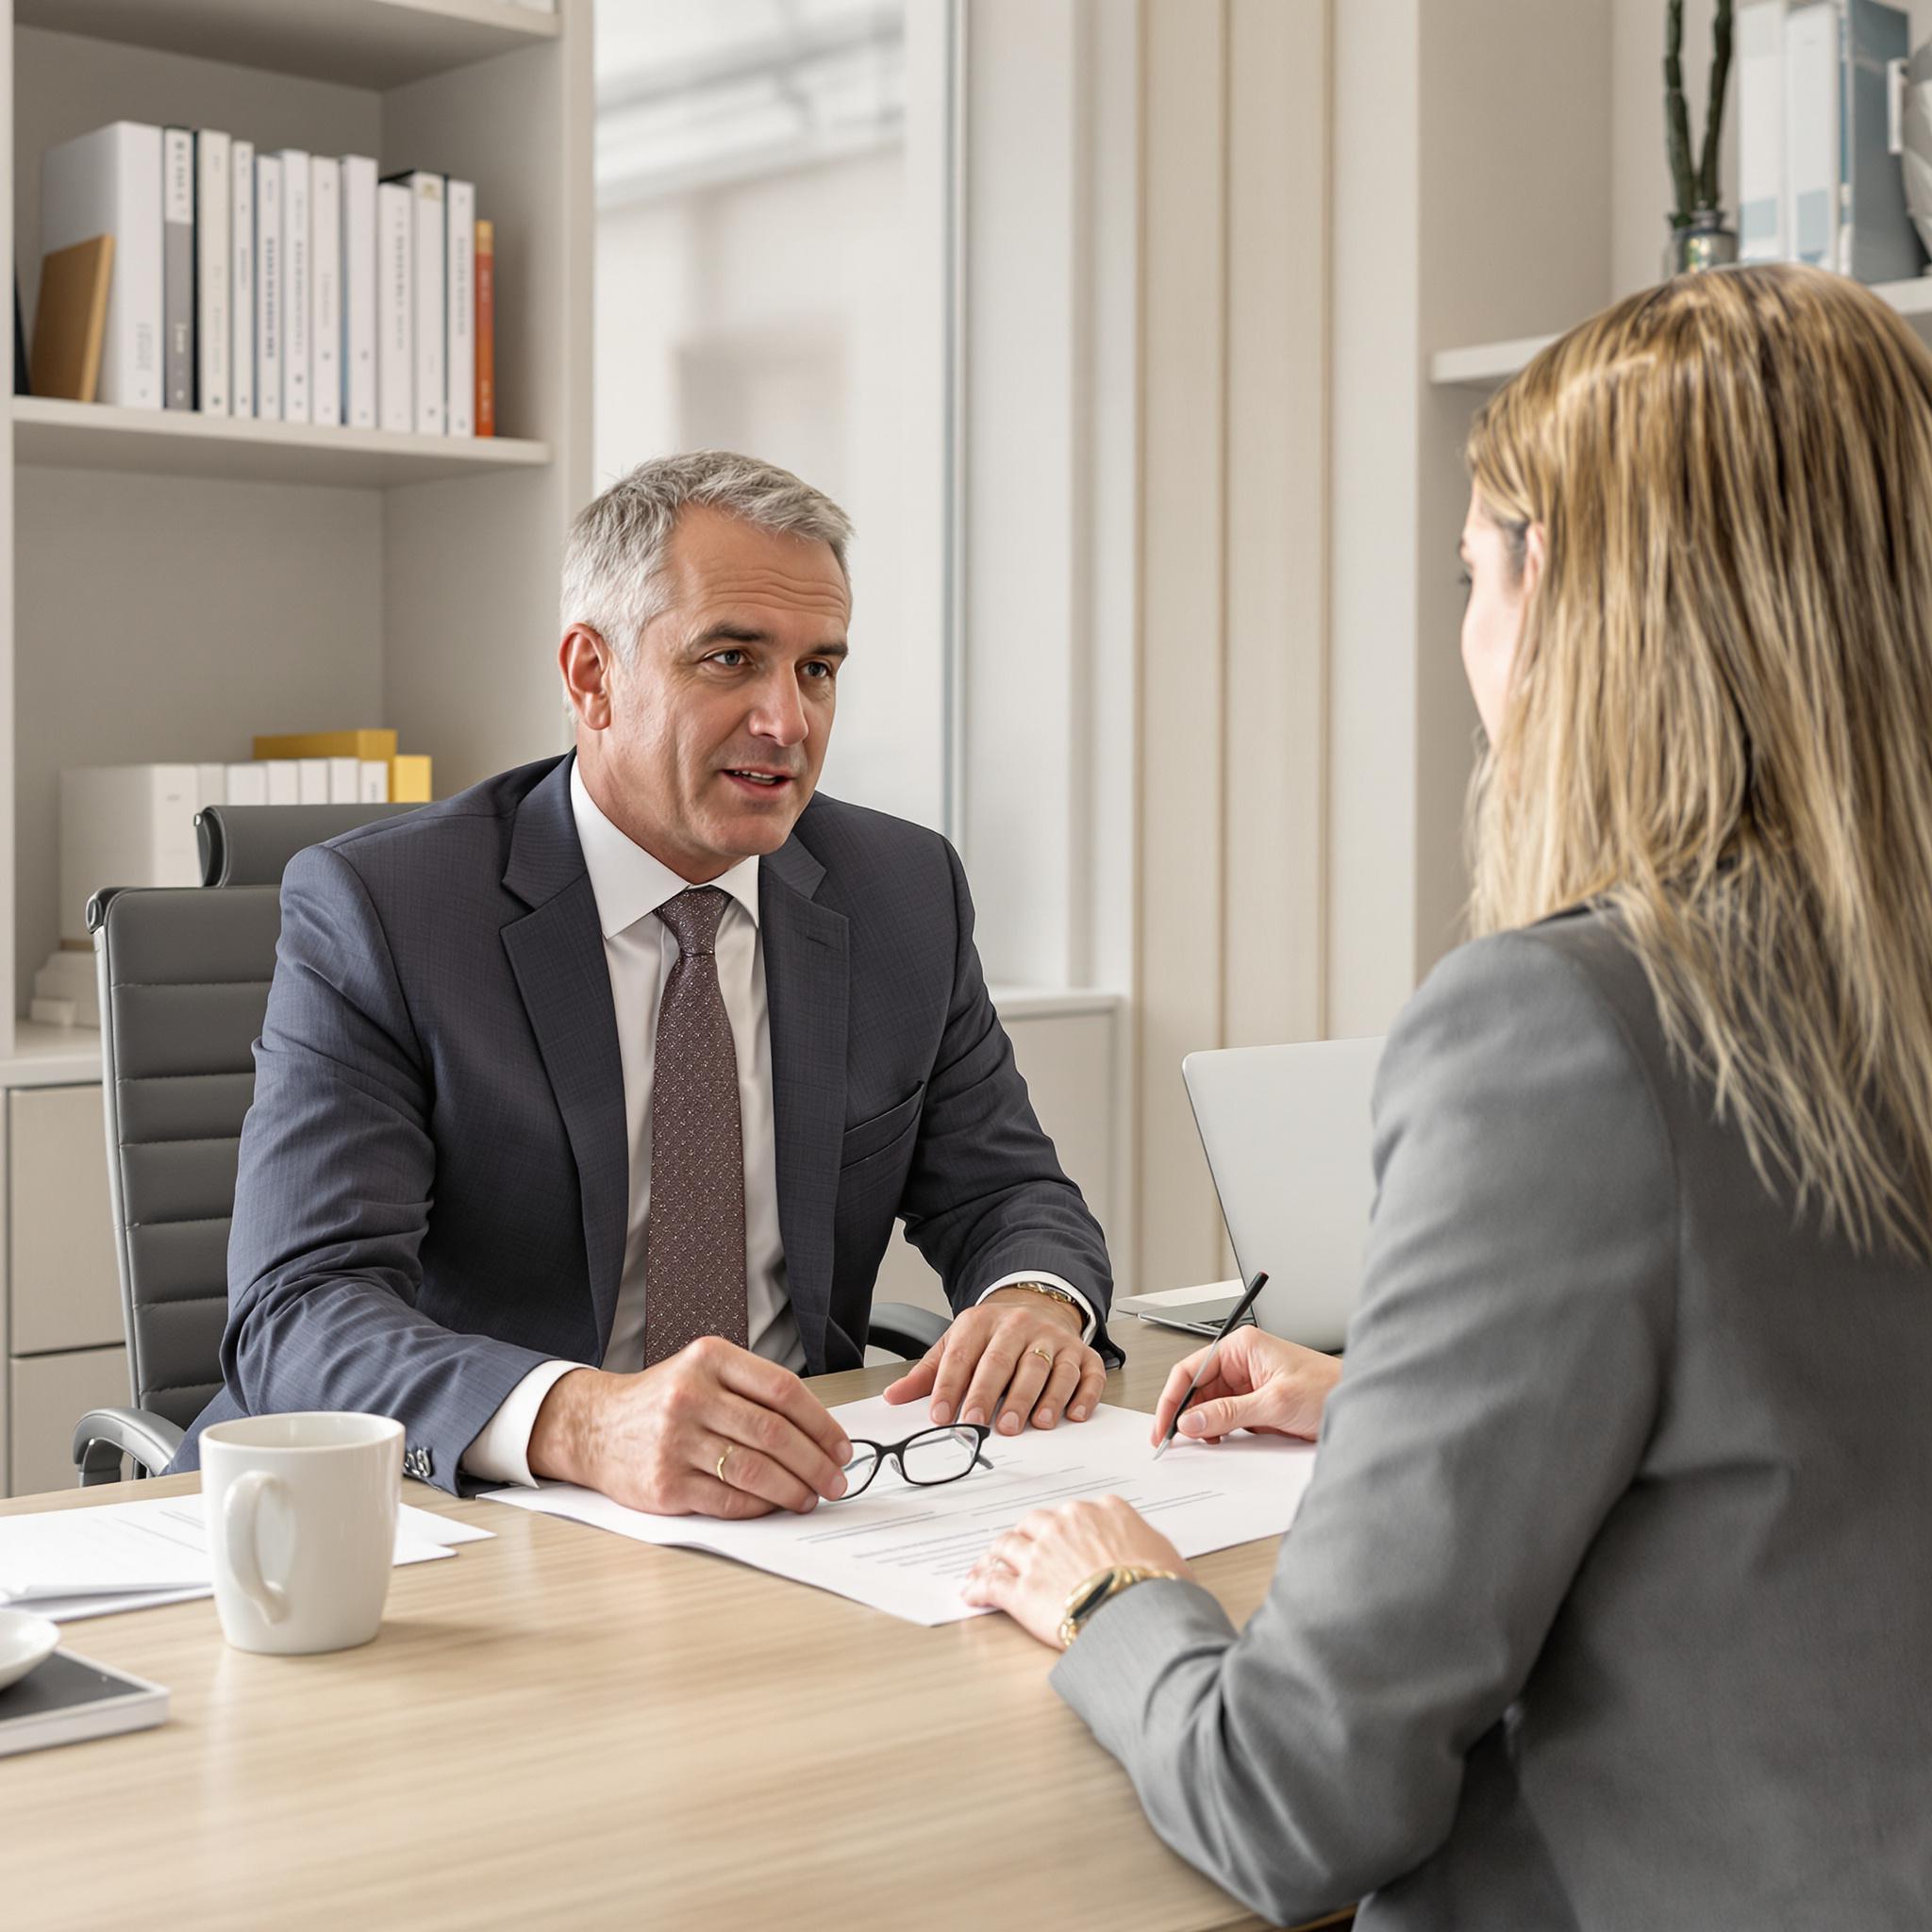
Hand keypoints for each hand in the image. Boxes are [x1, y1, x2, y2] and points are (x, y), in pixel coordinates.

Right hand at [527, 1336, 852, 1518]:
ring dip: (794, 1489)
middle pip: (774, 1434)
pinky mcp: (665, 1484)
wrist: (593, 1426)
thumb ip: (753, 1391)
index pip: (783, 1391)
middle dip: (816, 1463)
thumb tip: (818, 1433)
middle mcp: (691, 1396)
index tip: (841, 1446)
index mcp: (709, 1359)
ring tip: (810, 1497)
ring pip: (755, 1470)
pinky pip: (728, 1499)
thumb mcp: (703, 1372)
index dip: (821, 1423)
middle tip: (836, 1480)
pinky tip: (774, 1506)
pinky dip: (760, 1506)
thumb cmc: (662, 1400)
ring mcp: (675, 1441)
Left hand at [881, 1288, 1105, 1433]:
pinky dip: (1083, 1395)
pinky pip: (1087, 1373)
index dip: (950, 1387)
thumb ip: (928, 1373)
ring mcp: (1054, 1339)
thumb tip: (894, 1396)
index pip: (962, 1355)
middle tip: (981, 1424)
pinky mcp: (1083, 1353)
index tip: (942, 1416)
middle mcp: (1020, 1326)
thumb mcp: (956, 1343)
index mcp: (981, 1322)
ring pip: (1047, 1367)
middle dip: (991, 1394)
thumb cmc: (994, 1336)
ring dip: (1039, 1398)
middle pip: (1004, 1360)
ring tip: (1030, 1424)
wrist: (1038, 1305)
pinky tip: (1073, 1415)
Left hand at [961, 1496, 1191, 1647]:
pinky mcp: (1021, 1590)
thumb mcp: (1165, 1552)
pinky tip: (971, 1592)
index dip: (1065, 1527)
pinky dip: (978, 1587)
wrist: (1140, 1615)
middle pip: (1034, 1522)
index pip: (1075, 1513)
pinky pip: (991, 1583)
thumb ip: (1143, 1540)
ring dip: (995, 1555)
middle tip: (1022, 1547)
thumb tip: (1143, 1546)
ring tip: (987, 1564)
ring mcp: (1040, 1555)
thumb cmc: (1159, 1588)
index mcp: (1102, 1511)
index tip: (1061, 1536)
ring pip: (1006, 1546)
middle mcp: (1065, 1525)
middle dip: (1027, 1535)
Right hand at [1150, 1327, 1341, 1446]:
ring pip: (1209, 1405)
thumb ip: (1228, 1413)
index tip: (1163, 1426)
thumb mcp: (1275, 1403)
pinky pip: (1226, 1416)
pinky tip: (1219, 1441)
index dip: (1171, 1399)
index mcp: (1241, 1347)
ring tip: (1202, 1442)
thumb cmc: (1328, 1387)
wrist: (1361, 1404)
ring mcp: (1248, 1383)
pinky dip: (1219, 1431)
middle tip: (1174, 1442)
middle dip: (1185, 1414)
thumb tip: (1190, 1422)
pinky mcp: (1256, 1403)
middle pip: (1196, 1389)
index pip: (1190, 1369)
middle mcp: (1241, 1362)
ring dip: (1203, 1425)